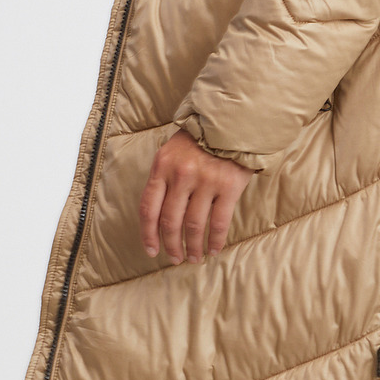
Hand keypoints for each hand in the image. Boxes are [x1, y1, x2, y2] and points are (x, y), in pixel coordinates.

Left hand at [138, 133, 252, 264]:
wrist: (232, 121)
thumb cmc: (200, 140)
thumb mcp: (172, 152)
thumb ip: (164, 179)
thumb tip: (157, 217)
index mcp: (162, 166)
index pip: (149, 208)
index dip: (148, 234)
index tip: (151, 251)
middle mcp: (181, 175)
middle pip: (170, 221)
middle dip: (171, 245)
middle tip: (175, 258)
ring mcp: (206, 181)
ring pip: (194, 225)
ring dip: (193, 247)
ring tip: (194, 258)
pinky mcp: (228, 186)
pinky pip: (219, 222)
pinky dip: (215, 240)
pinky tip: (213, 250)